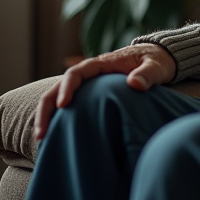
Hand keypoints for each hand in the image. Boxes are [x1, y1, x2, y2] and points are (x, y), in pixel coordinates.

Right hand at [34, 43, 176, 139]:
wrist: (158, 59)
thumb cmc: (157, 61)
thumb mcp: (156, 65)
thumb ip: (147, 74)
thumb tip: (134, 84)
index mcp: (102, 64)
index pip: (76, 74)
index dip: (67, 88)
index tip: (64, 106)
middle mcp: (90, 73)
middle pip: (58, 88)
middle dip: (46, 109)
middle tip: (41, 133)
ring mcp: (88, 85)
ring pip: (58, 98)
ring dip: (48, 117)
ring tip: (42, 140)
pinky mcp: (90, 95)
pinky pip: (70, 106)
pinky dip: (60, 120)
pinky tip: (56, 137)